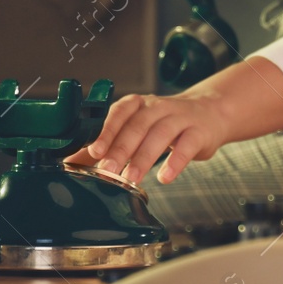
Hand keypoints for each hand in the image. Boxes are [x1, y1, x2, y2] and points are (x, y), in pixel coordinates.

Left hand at [63, 56, 282, 184]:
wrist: (210, 112)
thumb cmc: (165, 124)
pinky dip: (175, 162)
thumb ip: (108, 144)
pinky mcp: (199, 132)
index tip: (93, 151)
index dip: (106, 131)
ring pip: (160, 135)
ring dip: (144, 158)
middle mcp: (157, 107)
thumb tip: (72, 162)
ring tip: (131, 179)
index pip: (119, 113)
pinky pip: (187, 146)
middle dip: (121, 148)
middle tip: (107, 170)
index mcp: (138, 105)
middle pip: (137, 125)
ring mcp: (180, 118)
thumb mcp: (136, 128)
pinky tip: (165, 177)